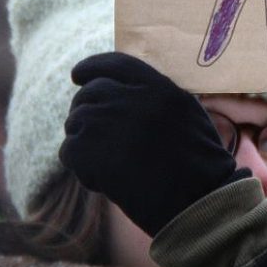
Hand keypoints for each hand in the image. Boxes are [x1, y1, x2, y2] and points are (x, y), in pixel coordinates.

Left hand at [59, 53, 240, 236]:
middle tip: (99, 140)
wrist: (197, 202)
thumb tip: (118, 87)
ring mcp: (108, 123)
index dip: (91, 67)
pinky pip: (69, 151)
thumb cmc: (197, 164)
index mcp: (157, 86)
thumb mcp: (186, 113)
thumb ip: (154, 95)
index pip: (113, 63)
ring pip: (75, 123)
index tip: (78, 75)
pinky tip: (104, 181)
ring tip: (110, 165)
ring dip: (84, 143)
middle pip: (88, 94)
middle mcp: (130, 98)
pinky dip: (81, 168)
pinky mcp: (92, 152)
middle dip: (86, 114)